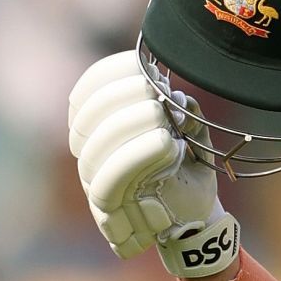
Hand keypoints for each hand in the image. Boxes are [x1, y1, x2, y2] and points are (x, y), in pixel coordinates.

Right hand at [66, 51, 238, 277]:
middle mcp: (90, 153)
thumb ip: (180, 107)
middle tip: (156, 94)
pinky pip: (107, 183)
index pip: (85, 95)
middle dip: (121, 98)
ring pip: (93, 152)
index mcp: (103, 127)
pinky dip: (137, 156)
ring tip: (163, 118)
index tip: (140, 66)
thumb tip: (172, 93)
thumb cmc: (187, 166)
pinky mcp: (108, 211)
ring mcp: (94, 182)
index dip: (107, 76)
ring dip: (129, 126)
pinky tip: (166, 143)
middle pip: (86, 119)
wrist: (196, 214)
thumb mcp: (190, 129)